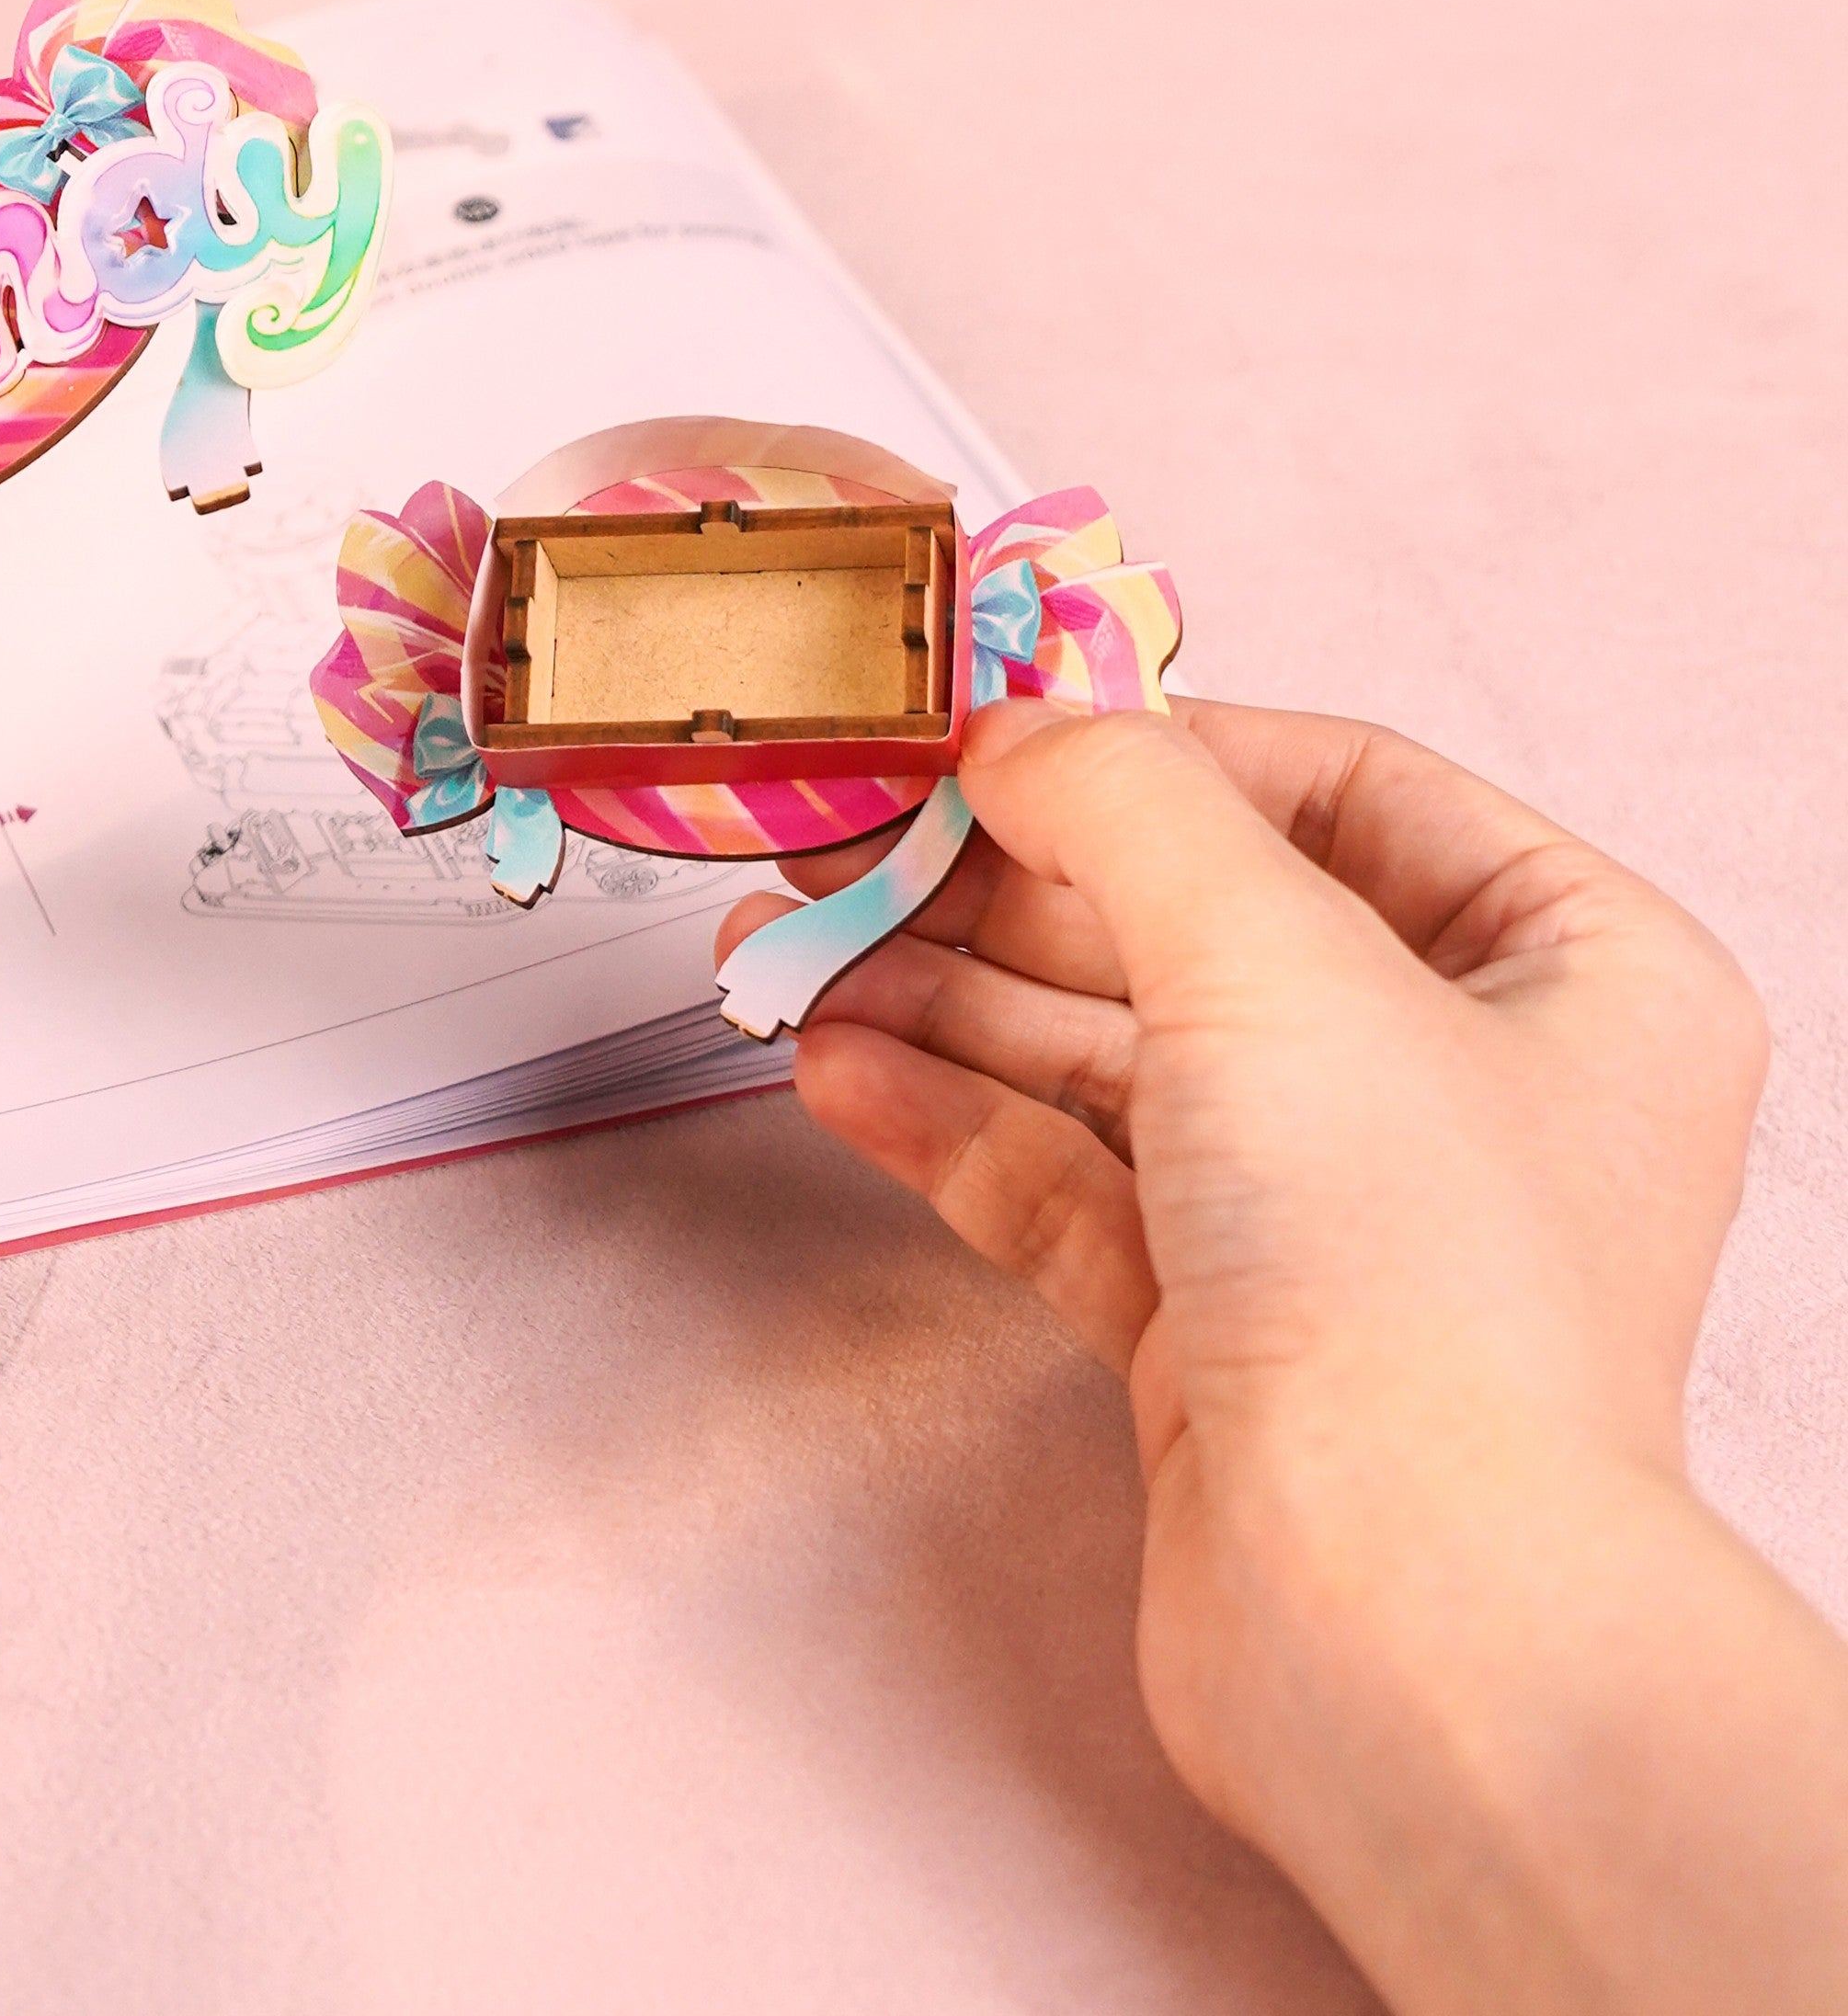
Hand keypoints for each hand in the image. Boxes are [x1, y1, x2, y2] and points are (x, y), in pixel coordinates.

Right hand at [722, 700, 1847, 2013]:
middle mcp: (1466, 1088)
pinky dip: (953, 1120)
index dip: (1162, 749)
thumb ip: (1128, 805)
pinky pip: (1068, 1181)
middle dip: (1003, 889)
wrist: (1404, 1636)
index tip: (996, 731)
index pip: (1344, 791)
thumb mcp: (1272, 958)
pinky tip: (839, 1071)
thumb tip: (1021, 723)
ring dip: (944, 1001)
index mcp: (1571, 972)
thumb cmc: (1421, 1284)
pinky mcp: (1221, 1330)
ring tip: (788, 957)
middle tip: (845, 845)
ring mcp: (1336, 1217)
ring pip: (1111, 1057)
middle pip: (1195, 927)